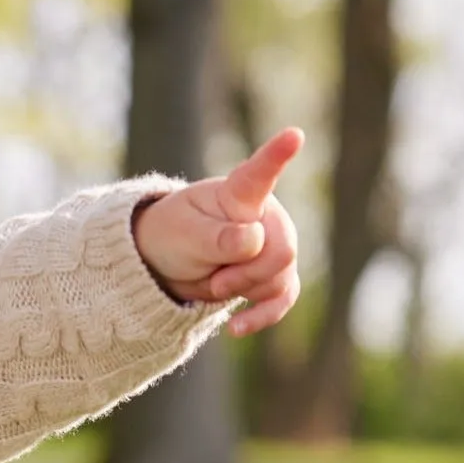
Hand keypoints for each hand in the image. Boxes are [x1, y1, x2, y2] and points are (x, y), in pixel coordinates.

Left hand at [133, 127, 303, 336]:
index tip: (294, 135)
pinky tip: (236, 328)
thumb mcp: (186, 236)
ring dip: (246, 290)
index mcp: (240, 193)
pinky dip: (261, 315)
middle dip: (247, 273)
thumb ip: (219, 238)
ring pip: (281, 276)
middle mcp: (265, 214)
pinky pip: (282, 298)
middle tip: (215, 279)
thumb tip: (255, 241)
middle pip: (281, 249)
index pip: (260, 173)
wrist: (169, 263)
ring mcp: (273, 244)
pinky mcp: (273, 275)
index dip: (276, 155)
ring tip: (215, 283)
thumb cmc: (174, 236)